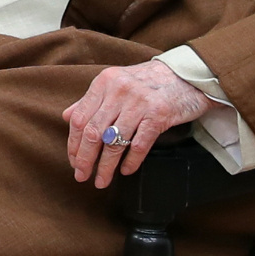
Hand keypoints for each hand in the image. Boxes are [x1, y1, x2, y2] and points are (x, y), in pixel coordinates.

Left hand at [64, 58, 213, 183]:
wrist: (187, 75)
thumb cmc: (149, 81)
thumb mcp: (116, 83)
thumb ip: (92, 99)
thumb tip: (67, 116)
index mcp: (104, 82)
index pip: (79, 118)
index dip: (73, 144)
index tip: (73, 161)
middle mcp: (119, 90)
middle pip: (93, 132)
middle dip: (85, 159)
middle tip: (82, 176)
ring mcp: (139, 102)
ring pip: (114, 142)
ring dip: (105, 166)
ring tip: (101, 180)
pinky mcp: (158, 114)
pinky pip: (139, 144)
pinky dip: (130, 161)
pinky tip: (126, 171)